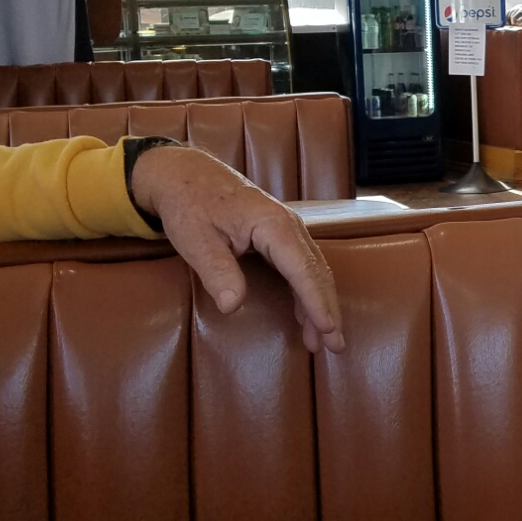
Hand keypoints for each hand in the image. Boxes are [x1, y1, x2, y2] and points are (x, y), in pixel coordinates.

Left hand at [129, 145, 343, 352]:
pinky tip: (306, 313)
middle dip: (328, 309)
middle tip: (335, 345)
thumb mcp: (196, 239)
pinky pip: (303, 266)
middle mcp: (289, 226)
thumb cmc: (190, 204)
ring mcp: (287, 229)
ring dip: (321, 304)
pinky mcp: (279, 235)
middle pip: (317, 272)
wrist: (185, 175)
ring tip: (323, 338)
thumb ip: (217, 270)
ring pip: (314, 270)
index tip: (326, 329)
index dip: (316, 302)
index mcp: (273, 225)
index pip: (303, 270)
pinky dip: (308, 292)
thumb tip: (232, 305)